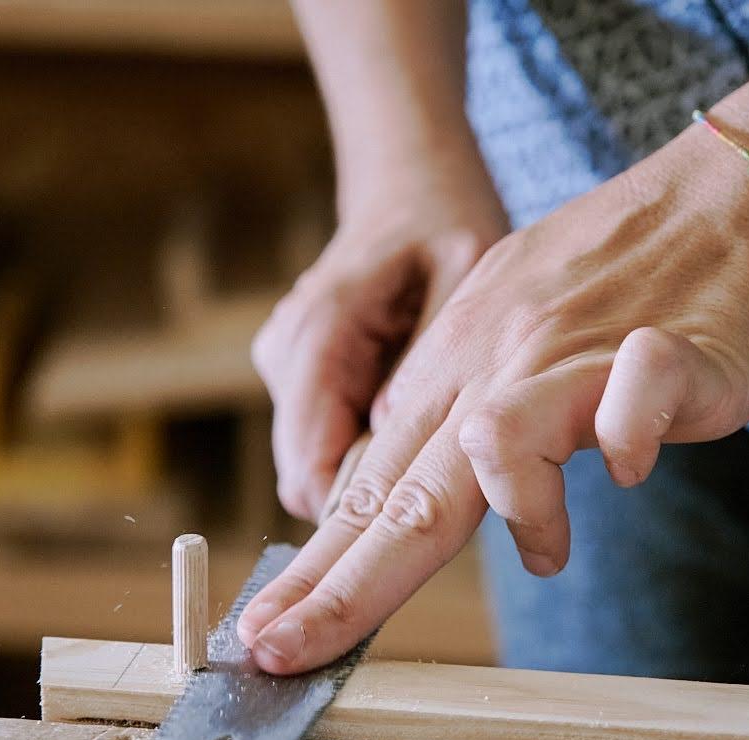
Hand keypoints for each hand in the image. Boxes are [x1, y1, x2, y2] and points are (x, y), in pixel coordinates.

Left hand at [237, 124, 748, 672]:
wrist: (733, 197)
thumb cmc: (628, 281)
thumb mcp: (507, 336)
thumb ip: (456, 411)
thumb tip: (412, 484)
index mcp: (452, 367)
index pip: (368, 482)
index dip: (317, 565)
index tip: (270, 631)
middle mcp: (492, 361)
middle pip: (402, 489)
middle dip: (334, 583)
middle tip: (280, 649)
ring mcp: (571, 351)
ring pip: (492, 443)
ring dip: (512, 514)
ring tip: (551, 552)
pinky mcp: (662, 350)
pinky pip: (629, 397)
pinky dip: (627, 437)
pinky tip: (636, 464)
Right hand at [252, 167, 507, 520]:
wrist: (410, 187)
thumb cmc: (445, 223)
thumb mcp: (461, 271)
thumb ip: (427, 348)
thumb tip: (392, 429)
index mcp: (319, 334)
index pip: (311, 469)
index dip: (356, 522)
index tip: (420, 542)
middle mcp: (287, 355)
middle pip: (308, 481)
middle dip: (367, 511)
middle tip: (447, 507)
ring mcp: (286, 366)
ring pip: (318, 467)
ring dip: (376, 478)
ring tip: (447, 449)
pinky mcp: (300, 375)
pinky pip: (330, 442)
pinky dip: (374, 452)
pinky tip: (423, 424)